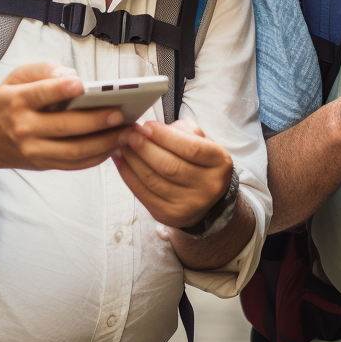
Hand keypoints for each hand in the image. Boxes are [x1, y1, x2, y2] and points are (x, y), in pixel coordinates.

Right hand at [0, 63, 127, 171]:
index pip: (40, 94)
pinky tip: (114, 145)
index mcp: (16, 101)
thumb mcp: (15, 78)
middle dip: (97, 120)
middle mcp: (24, 128)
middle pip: (65, 126)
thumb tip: (70, 75)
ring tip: (126, 131)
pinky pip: (74, 164)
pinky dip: (97, 156)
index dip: (61, 89)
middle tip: (121, 113)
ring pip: (74, 150)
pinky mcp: (42, 164)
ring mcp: (33, 150)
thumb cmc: (5, 103)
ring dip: (105, 142)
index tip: (82, 84)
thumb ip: (43, 71)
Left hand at [112, 119, 234, 228]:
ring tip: (121, 145)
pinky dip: (128, 176)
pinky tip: (120, 161)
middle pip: (170, 166)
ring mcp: (190, 205)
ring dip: (132, 160)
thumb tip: (148, 129)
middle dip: (143, 147)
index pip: (191, 148)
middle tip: (127, 134)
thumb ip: (180, 131)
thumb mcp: (200, 140)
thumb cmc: (198, 160)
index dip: (164, 136)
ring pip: (154, 180)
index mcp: (219, 162)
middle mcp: (209, 186)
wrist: (206, 197)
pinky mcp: (170, 216)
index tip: (145, 125)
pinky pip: (144, 194)